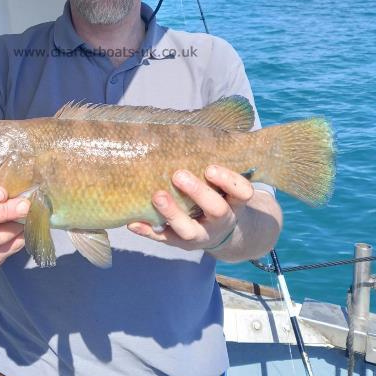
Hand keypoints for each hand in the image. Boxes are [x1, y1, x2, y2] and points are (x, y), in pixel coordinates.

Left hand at [127, 166, 253, 252]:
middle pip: (217, 210)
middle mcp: (221, 221)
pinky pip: (164, 239)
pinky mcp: (181, 244)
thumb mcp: (227, 185)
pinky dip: (148, 231)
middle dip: (198, 193)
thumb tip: (193, 131)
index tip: (210, 168)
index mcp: (235, 203)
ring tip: (157, 196)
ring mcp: (202, 235)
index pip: (242, 192)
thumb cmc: (219, 194)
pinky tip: (133, 222)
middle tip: (178, 175)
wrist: (221, 233)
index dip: (229, 181)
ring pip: (190, 230)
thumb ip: (218, 166)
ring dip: (172, 213)